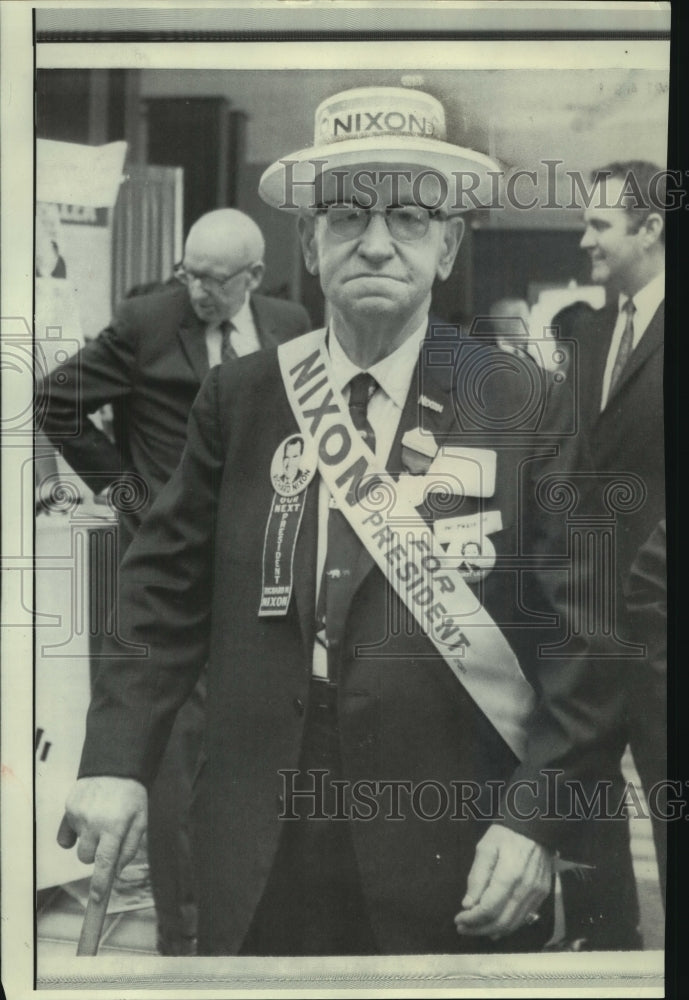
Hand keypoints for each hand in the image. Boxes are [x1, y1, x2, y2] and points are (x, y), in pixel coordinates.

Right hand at [57, 776, 146, 902]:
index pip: (106, 863)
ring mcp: (79, 815)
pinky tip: (85, 819)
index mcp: (116, 826)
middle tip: (108, 835)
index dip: (100, 885)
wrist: (116, 765)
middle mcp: (95, 822)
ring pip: (77, 848)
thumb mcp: (141, 820)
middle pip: (86, 859)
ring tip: (100, 821)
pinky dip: (73, 833)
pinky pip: (64, 836)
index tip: (96, 900)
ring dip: (87, 842)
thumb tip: (116, 872)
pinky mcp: (68, 808)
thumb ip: (129, 848)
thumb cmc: (131, 796)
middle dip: (96, 854)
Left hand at [454, 825, 552, 938]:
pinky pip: (524, 917)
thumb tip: (468, 905)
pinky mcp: (543, 895)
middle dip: (479, 929)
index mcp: (509, 875)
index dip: (472, 919)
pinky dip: (508, 925)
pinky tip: (495, 926)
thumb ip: (477, 877)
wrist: (535, 827)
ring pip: (514, 924)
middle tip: (463, 928)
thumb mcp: (485, 848)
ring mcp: (537, 894)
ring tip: (475, 929)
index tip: (458, 920)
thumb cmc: (506, 835)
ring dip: (492, 931)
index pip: (489, 908)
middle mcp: (526, 889)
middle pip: (501, 921)